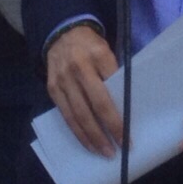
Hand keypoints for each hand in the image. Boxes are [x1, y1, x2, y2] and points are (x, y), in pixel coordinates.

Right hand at [46, 24, 121, 156]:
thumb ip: (114, 73)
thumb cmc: (91, 46)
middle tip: (120, 147)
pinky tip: (87, 143)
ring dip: (93, 136)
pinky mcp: (52, 89)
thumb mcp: (107, 50)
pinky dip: (77, 132)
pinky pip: (66, 115)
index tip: (130, 131)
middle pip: (96, 104)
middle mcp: (79, 68)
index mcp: (98, 55)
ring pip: (78, 114)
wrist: (62, 32)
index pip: (114, 87)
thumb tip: (126, 104)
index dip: (121, 112)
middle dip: (109, 129)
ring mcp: (63, 80)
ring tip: (105, 152)